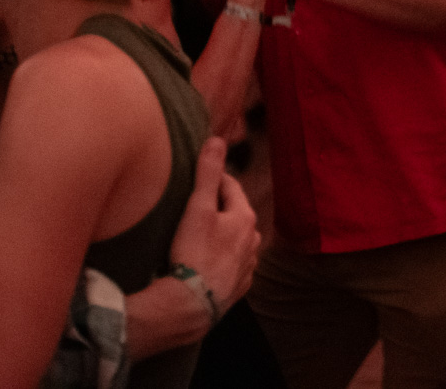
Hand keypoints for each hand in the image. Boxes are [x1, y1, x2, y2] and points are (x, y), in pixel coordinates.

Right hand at [170, 138, 259, 311]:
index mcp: (245, 217)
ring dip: (219, 236)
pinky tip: (204, 263)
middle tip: (192, 208)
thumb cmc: (194, 253)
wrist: (192, 305)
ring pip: (233, 241)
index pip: (230, 187)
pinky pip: (230, 265)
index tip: (195, 179)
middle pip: (233, 214)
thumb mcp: (197, 208)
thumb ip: (207, 174)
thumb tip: (217, 140)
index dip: (212, 180)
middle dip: (216, 208)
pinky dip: (219, 260)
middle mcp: (253, 240)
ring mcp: (248, 264)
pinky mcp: (238, 286)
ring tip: (196, 237)